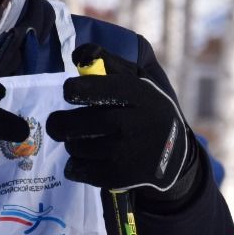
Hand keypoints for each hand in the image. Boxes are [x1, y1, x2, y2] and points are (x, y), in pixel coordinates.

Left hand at [45, 44, 193, 197]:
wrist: (174, 153)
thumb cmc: (146, 109)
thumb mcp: (138, 79)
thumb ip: (107, 62)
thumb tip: (79, 56)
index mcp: (134, 93)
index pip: (83, 89)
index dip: (71, 91)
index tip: (73, 94)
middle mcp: (129, 124)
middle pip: (68, 124)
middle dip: (59, 123)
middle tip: (63, 123)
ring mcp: (123, 153)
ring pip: (72, 147)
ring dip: (73, 143)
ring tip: (89, 140)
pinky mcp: (117, 177)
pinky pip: (75, 170)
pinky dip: (77, 165)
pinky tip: (92, 158)